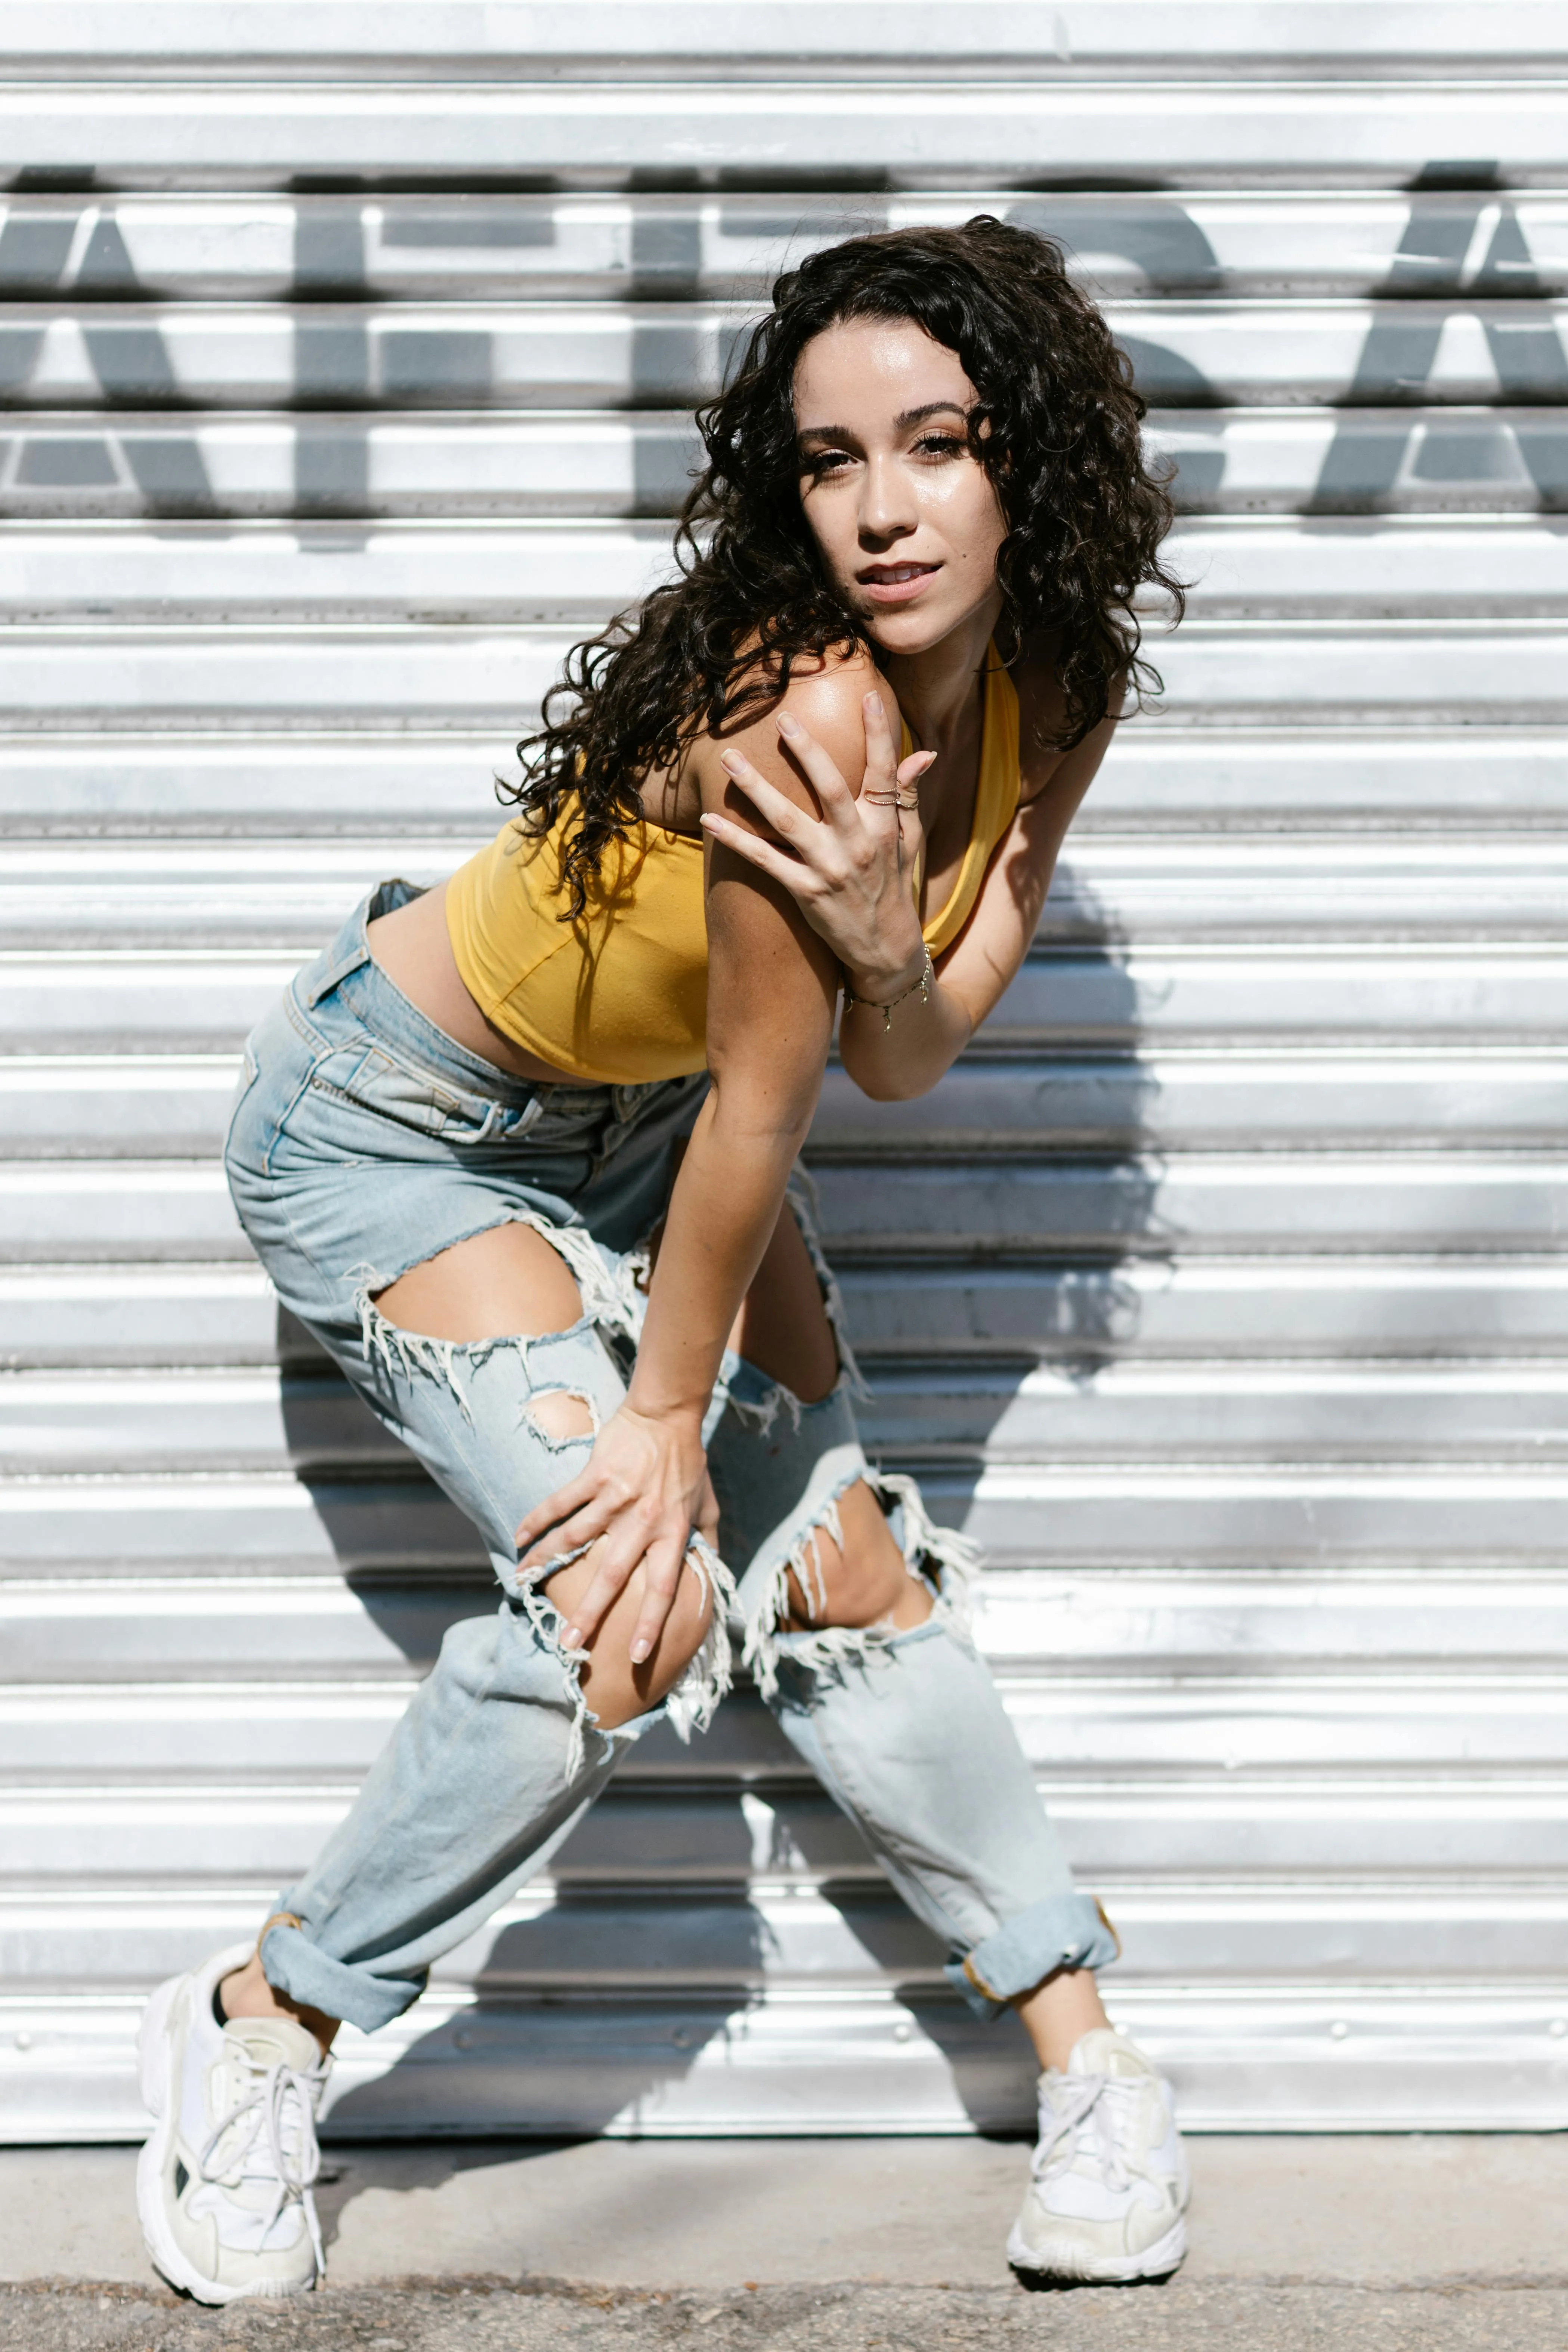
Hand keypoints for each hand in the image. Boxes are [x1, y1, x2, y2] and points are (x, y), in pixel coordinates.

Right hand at [514, 1403, 718, 1662]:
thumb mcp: (708, 1506)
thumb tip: (713, 1574)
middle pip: (612, 1575)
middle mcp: (643, 1521)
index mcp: (672, 1533)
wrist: (668, 1415)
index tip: (637, 1656)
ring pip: (574, 1538)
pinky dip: (537, 1519)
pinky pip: (560, 1502)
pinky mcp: (595, 1475)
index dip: (651, 1623)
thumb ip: (708, 1542)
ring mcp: (616, 1497)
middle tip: (567, 1643)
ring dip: (545, 1563)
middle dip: (589, 1613)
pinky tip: (519, 1537)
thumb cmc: (689, 1464)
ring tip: (521, 1585)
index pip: (663, 1588)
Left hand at [700, 691, 933, 999]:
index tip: (870, 695)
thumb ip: (907, 795)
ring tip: (730, 760)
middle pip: (830, 788)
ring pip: (788, 820)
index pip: (884, 772)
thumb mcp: (909, 841)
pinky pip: (765, 861)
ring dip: (756, 788)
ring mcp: (830, 868)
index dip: (879, 734)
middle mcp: (858, 844)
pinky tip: (710, 819)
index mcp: (885, 826)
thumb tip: (924, 753)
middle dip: (806, 751)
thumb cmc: (894, 886)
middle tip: (782, 718)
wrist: (885, 948)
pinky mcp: (805, 892)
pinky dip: (736, 840)